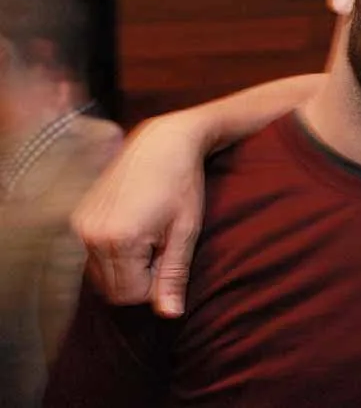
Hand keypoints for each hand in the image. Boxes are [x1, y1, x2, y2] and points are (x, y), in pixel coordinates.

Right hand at [71, 114, 205, 317]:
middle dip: (140, 276)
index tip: (169, 253)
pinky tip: (133, 228)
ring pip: (100, 275)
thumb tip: (170, 315)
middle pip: (113, 288)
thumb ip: (174, 275)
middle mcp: (90, 235)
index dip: (156, 283)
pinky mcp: (76, 218)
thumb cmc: (182, 184)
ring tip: (149, 234)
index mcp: (119, 240)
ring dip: (126, 266)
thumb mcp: (186, 231)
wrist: (163, 142)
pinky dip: (113, 253)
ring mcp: (79, 225)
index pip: (131, 295)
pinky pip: (91, 256)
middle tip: (161, 244)